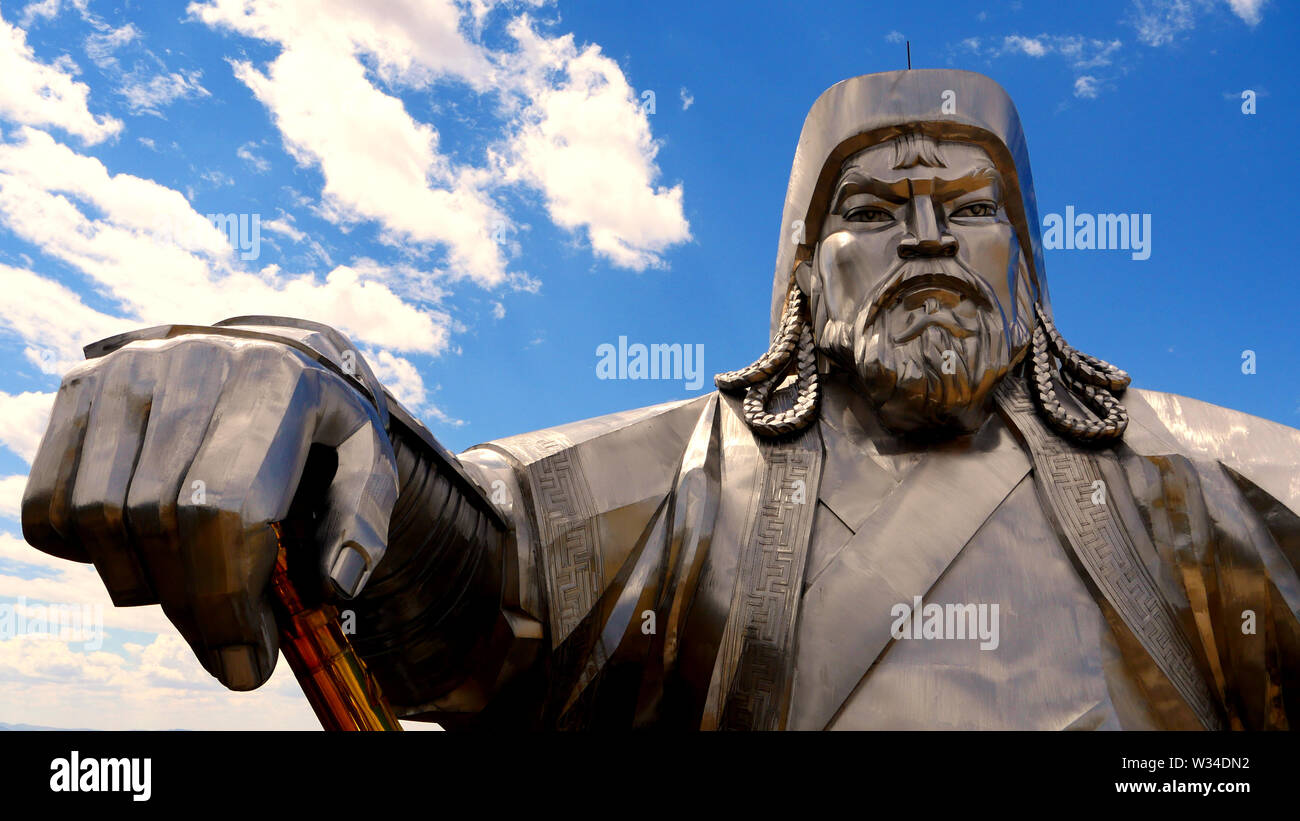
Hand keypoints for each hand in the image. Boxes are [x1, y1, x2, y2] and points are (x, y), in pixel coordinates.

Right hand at [22, 333, 398, 689]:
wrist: (268, 353)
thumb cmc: (320, 425)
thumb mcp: (367, 461)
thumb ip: (363, 521)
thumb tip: (334, 584)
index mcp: (275, 381)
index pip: (220, 508)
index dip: (225, 597)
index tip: (247, 660)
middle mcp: (192, 364)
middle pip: (158, 520)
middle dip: (193, 606)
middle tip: (226, 647)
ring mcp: (125, 372)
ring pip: (97, 517)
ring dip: (141, 584)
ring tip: (190, 593)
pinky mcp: (79, 390)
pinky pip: (49, 504)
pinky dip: (85, 553)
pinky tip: (140, 551)